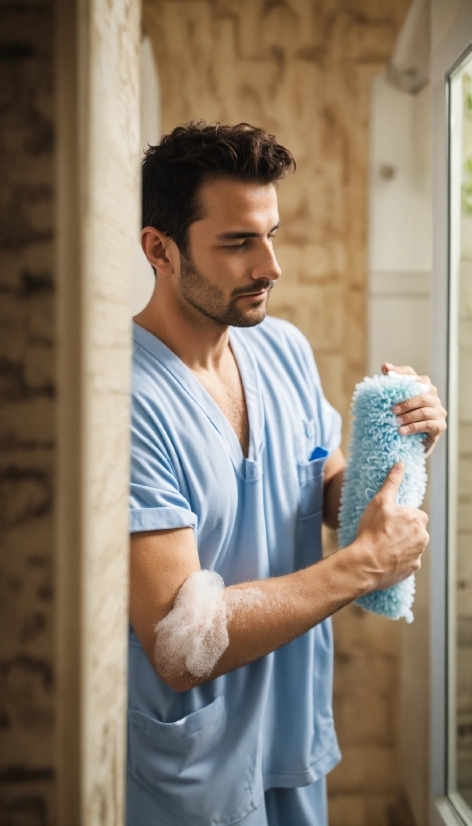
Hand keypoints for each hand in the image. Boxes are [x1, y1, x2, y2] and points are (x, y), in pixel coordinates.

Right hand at [355, 463, 428, 591]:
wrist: (366, 563)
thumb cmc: (372, 531)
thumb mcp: (380, 501)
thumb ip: (392, 482)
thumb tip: (400, 465)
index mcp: (417, 519)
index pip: (415, 514)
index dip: (401, 516)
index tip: (388, 520)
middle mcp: (422, 537)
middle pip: (415, 530)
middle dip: (403, 531)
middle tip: (384, 532)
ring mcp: (418, 554)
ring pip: (412, 546)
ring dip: (402, 545)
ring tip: (382, 545)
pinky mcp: (412, 569)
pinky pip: (407, 561)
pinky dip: (399, 559)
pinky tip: (385, 557)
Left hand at [381, 363, 446, 455]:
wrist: (413, 442)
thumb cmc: (404, 418)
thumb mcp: (396, 403)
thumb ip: (392, 386)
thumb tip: (385, 366)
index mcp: (422, 386)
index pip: (412, 375)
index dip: (400, 373)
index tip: (387, 373)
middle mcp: (433, 396)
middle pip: (422, 394)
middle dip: (406, 402)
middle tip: (392, 409)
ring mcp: (439, 411)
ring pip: (424, 411)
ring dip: (408, 416)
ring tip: (396, 422)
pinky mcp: (440, 426)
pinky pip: (428, 425)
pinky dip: (413, 427)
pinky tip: (402, 431)